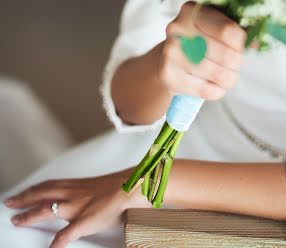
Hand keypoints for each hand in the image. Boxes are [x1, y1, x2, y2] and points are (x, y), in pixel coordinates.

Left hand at [4, 168, 148, 246]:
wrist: (133, 186)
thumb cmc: (122, 187)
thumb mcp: (101, 188)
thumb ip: (90, 193)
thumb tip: (87, 198)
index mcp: (78, 185)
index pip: (50, 185)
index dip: (34, 188)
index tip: (23, 192)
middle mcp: (74, 193)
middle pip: (42, 193)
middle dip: (23, 198)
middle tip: (10, 202)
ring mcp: (77, 207)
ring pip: (46, 209)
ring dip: (29, 215)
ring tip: (17, 220)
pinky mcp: (84, 221)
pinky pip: (65, 235)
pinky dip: (55, 244)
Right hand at [159, 1, 245, 100]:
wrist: (169, 59)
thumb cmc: (199, 40)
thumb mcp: (216, 25)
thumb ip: (237, 29)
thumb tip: (257, 42)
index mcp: (192, 10)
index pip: (229, 31)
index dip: (242, 43)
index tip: (241, 46)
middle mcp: (177, 28)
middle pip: (226, 54)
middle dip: (237, 62)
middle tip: (235, 63)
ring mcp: (170, 52)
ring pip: (218, 74)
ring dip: (229, 78)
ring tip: (226, 75)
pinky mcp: (168, 75)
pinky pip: (206, 90)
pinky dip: (217, 90)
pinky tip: (214, 84)